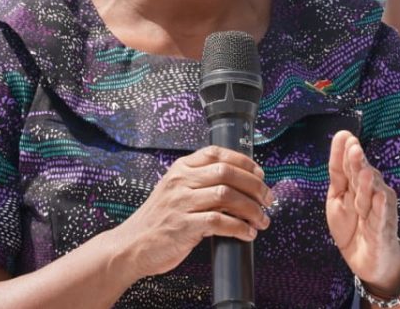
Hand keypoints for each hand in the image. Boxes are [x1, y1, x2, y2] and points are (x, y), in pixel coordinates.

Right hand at [110, 145, 273, 278]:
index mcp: (180, 169)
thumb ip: (200, 184)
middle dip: (254, 186)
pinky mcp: (183, 226)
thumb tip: (239, 187)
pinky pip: (219, 222)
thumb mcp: (175, 192)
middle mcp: (180, 182)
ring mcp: (181, 203)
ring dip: (251, 209)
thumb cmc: (158, 221)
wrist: (131, 246)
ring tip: (262, 220)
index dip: (243, 162)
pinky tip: (247, 233)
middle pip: (227, 173)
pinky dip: (239, 227)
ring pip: (227, 196)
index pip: (216, 153)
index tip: (260, 174)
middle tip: (268, 199)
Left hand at [326, 131, 399, 302]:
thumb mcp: (338, 197)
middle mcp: (372, 194)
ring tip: (364, 172)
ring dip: (369, 184)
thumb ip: (339, 170)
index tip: (345, 137)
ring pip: (375, 195)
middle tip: (354, 149)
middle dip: (359, 164)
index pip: (350, 166)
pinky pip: (382, 219)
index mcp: (358, 185)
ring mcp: (380, 211)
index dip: (347, 153)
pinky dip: (381, 209)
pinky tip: (379, 197)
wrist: (367, 260)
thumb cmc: (353, 226)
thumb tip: (342, 135)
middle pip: (364, 177)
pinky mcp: (384, 231)